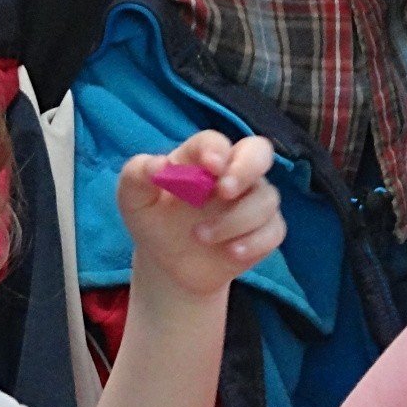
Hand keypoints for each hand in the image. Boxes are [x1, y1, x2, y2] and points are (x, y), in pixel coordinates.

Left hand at [118, 132, 284, 297]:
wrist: (168, 265)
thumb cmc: (152, 222)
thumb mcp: (133, 200)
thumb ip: (136, 175)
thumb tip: (157, 165)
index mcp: (200, 158)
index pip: (215, 142)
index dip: (215, 149)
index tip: (209, 165)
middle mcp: (232, 172)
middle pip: (260, 152)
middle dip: (247, 168)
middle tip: (225, 190)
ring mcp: (252, 200)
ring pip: (265, 199)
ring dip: (234, 221)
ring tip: (201, 237)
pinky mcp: (265, 230)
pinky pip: (274, 230)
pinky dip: (255, 242)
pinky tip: (230, 252)